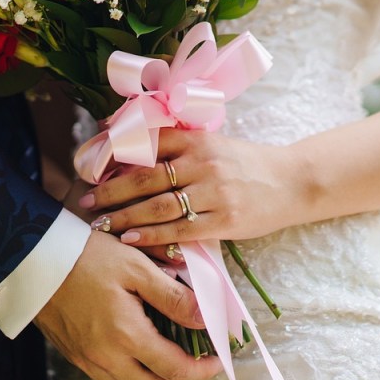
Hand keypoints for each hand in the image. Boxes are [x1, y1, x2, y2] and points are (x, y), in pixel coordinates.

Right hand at [34, 231, 221, 379]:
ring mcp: (86, 358)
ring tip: (165, 354)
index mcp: (125, 335)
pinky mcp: (72, 353)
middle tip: (195, 358)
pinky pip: (106, 379)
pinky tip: (134, 347)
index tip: (218, 359)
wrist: (32, 256)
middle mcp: (105, 356)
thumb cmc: (86, 255)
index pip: (175, 369)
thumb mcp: (135, 266)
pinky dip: (127, 374)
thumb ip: (172, 296)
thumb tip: (206, 318)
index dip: (203, 369)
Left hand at [77, 129, 298, 248]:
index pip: (147, 143)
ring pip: (157, 206)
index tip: (91, 164)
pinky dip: (151, 235)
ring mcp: (214, 193)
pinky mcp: (224, 220)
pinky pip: (179, 230)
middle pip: (145, 178)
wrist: (292, 182)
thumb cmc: (247, 163)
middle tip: (87, 200)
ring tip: (101, 223)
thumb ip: (180, 147)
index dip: (116, 153)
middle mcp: (203, 163)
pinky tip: (130, 239)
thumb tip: (134, 149)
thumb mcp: (215, 144)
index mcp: (198, 140)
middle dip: (110, 191)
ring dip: (124, 217)